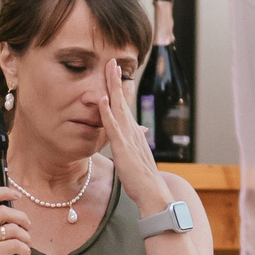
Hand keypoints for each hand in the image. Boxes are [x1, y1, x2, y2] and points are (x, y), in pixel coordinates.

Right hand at [0, 183, 33, 254]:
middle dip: (22, 218)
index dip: (4, 192)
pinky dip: (24, 248)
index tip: (17, 195)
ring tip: (26, 242)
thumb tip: (13, 209)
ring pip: (12, 229)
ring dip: (25, 236)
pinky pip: (15, 244)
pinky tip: (24, 252)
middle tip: (28, 226)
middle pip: (4, 211)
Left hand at [96, 66, 170, 212]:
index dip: (119, 89)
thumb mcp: (135, 156)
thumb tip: (137, 133)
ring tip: (109, 70)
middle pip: (122, 100)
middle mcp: (132, 130)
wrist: (152, 192)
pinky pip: (113, 127)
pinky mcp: (122, 147)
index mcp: (133, 132)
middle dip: (116, 80)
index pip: (124, 106)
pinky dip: (107, 112)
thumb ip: (133, 143)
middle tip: (112, 61)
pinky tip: (103, 100)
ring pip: (118, 108)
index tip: (115, 72)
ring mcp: (128, 137)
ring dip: (113, 88)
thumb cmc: (142, 178)